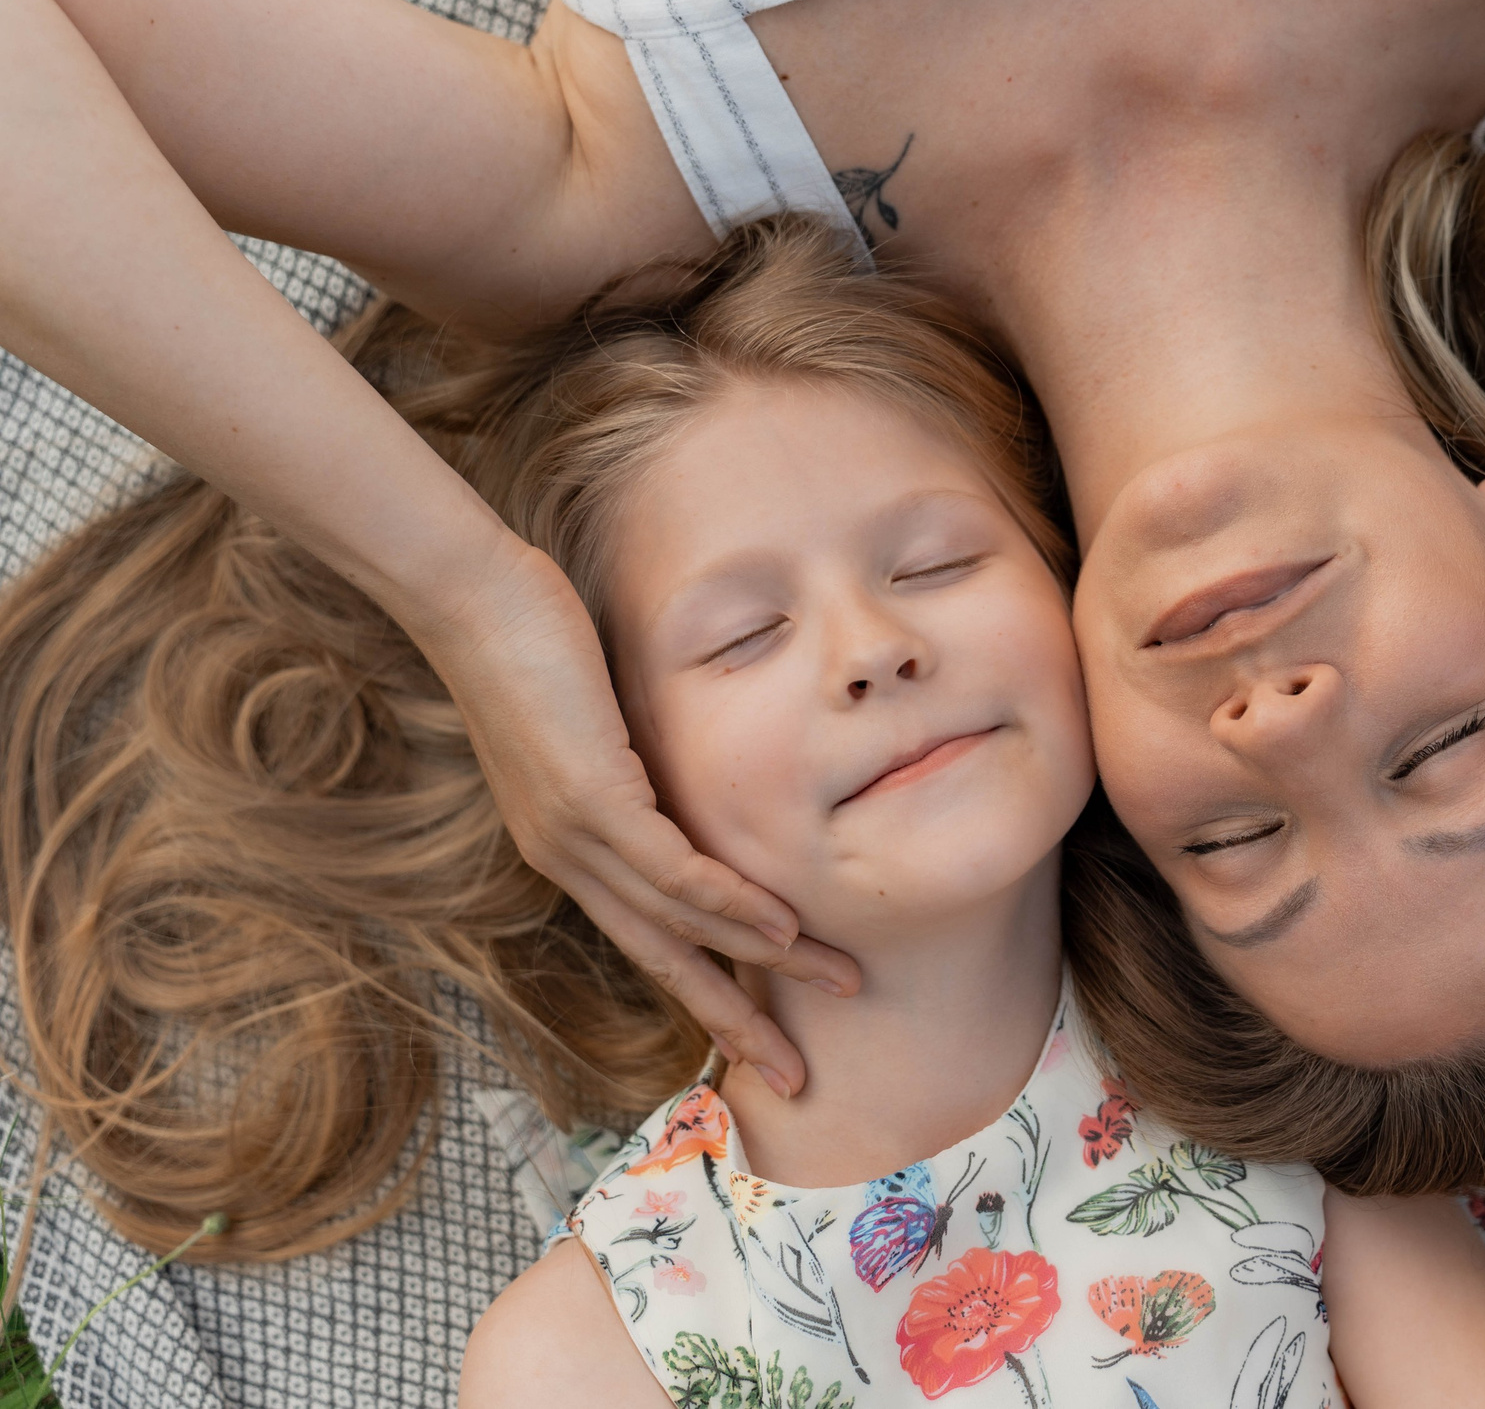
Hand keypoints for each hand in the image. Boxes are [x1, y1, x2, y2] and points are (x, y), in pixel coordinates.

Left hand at [406, 534, 860, 1095]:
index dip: (711, 987)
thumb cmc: (528, 636)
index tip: (763, 1027)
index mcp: (567, 847)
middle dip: (736, 1017)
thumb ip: (642, 754)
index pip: (649, 937)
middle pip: (665, 960)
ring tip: (832, 982)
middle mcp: (567, 859)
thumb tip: (698, 761)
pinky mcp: (590, 800)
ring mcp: (576, 836)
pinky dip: (731, 903)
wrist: (466, 598)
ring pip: (680, 923)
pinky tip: (782, 924)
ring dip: (764, 961)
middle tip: (795, 1071)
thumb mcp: (596, 712)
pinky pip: (673, 870)